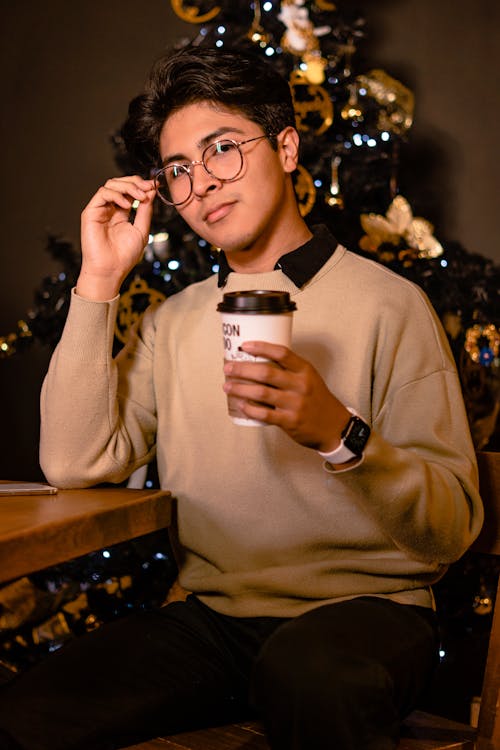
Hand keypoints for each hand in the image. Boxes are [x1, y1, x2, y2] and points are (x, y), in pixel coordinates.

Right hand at [77, 175, 155, 299]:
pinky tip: (127, 205)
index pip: (130, 191)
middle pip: (120, 184)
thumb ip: (145, 210)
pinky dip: (116, 195)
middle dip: (136, 182)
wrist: (111, 270)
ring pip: (111, 185)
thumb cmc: (124, 256)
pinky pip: (102, 194)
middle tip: (148, 187)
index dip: (141, 185)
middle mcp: (109, 209)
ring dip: (128, 186)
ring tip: (140, 196)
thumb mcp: (141, 230)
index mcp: (121, 213)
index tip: (155, 186)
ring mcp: (100, 210)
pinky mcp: (91, 212)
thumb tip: (151, 191)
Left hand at [223, 341, 350, 450]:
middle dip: (242, 369)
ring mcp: (295, 404)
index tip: (244, 346)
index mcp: (305, 370)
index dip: (261, 347)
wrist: (334, 426)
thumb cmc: (317, 400)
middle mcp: (300, 385)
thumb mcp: (310, 378)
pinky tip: (240, 404)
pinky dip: (250, 409)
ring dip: (240, 388)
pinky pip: (264, 414)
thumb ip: (289, 370)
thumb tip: (258, 361)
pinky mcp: (290, 421)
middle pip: (266, 372)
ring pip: (261, 393)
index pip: (282, 353)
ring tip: (227, 386)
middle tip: (228, 368)